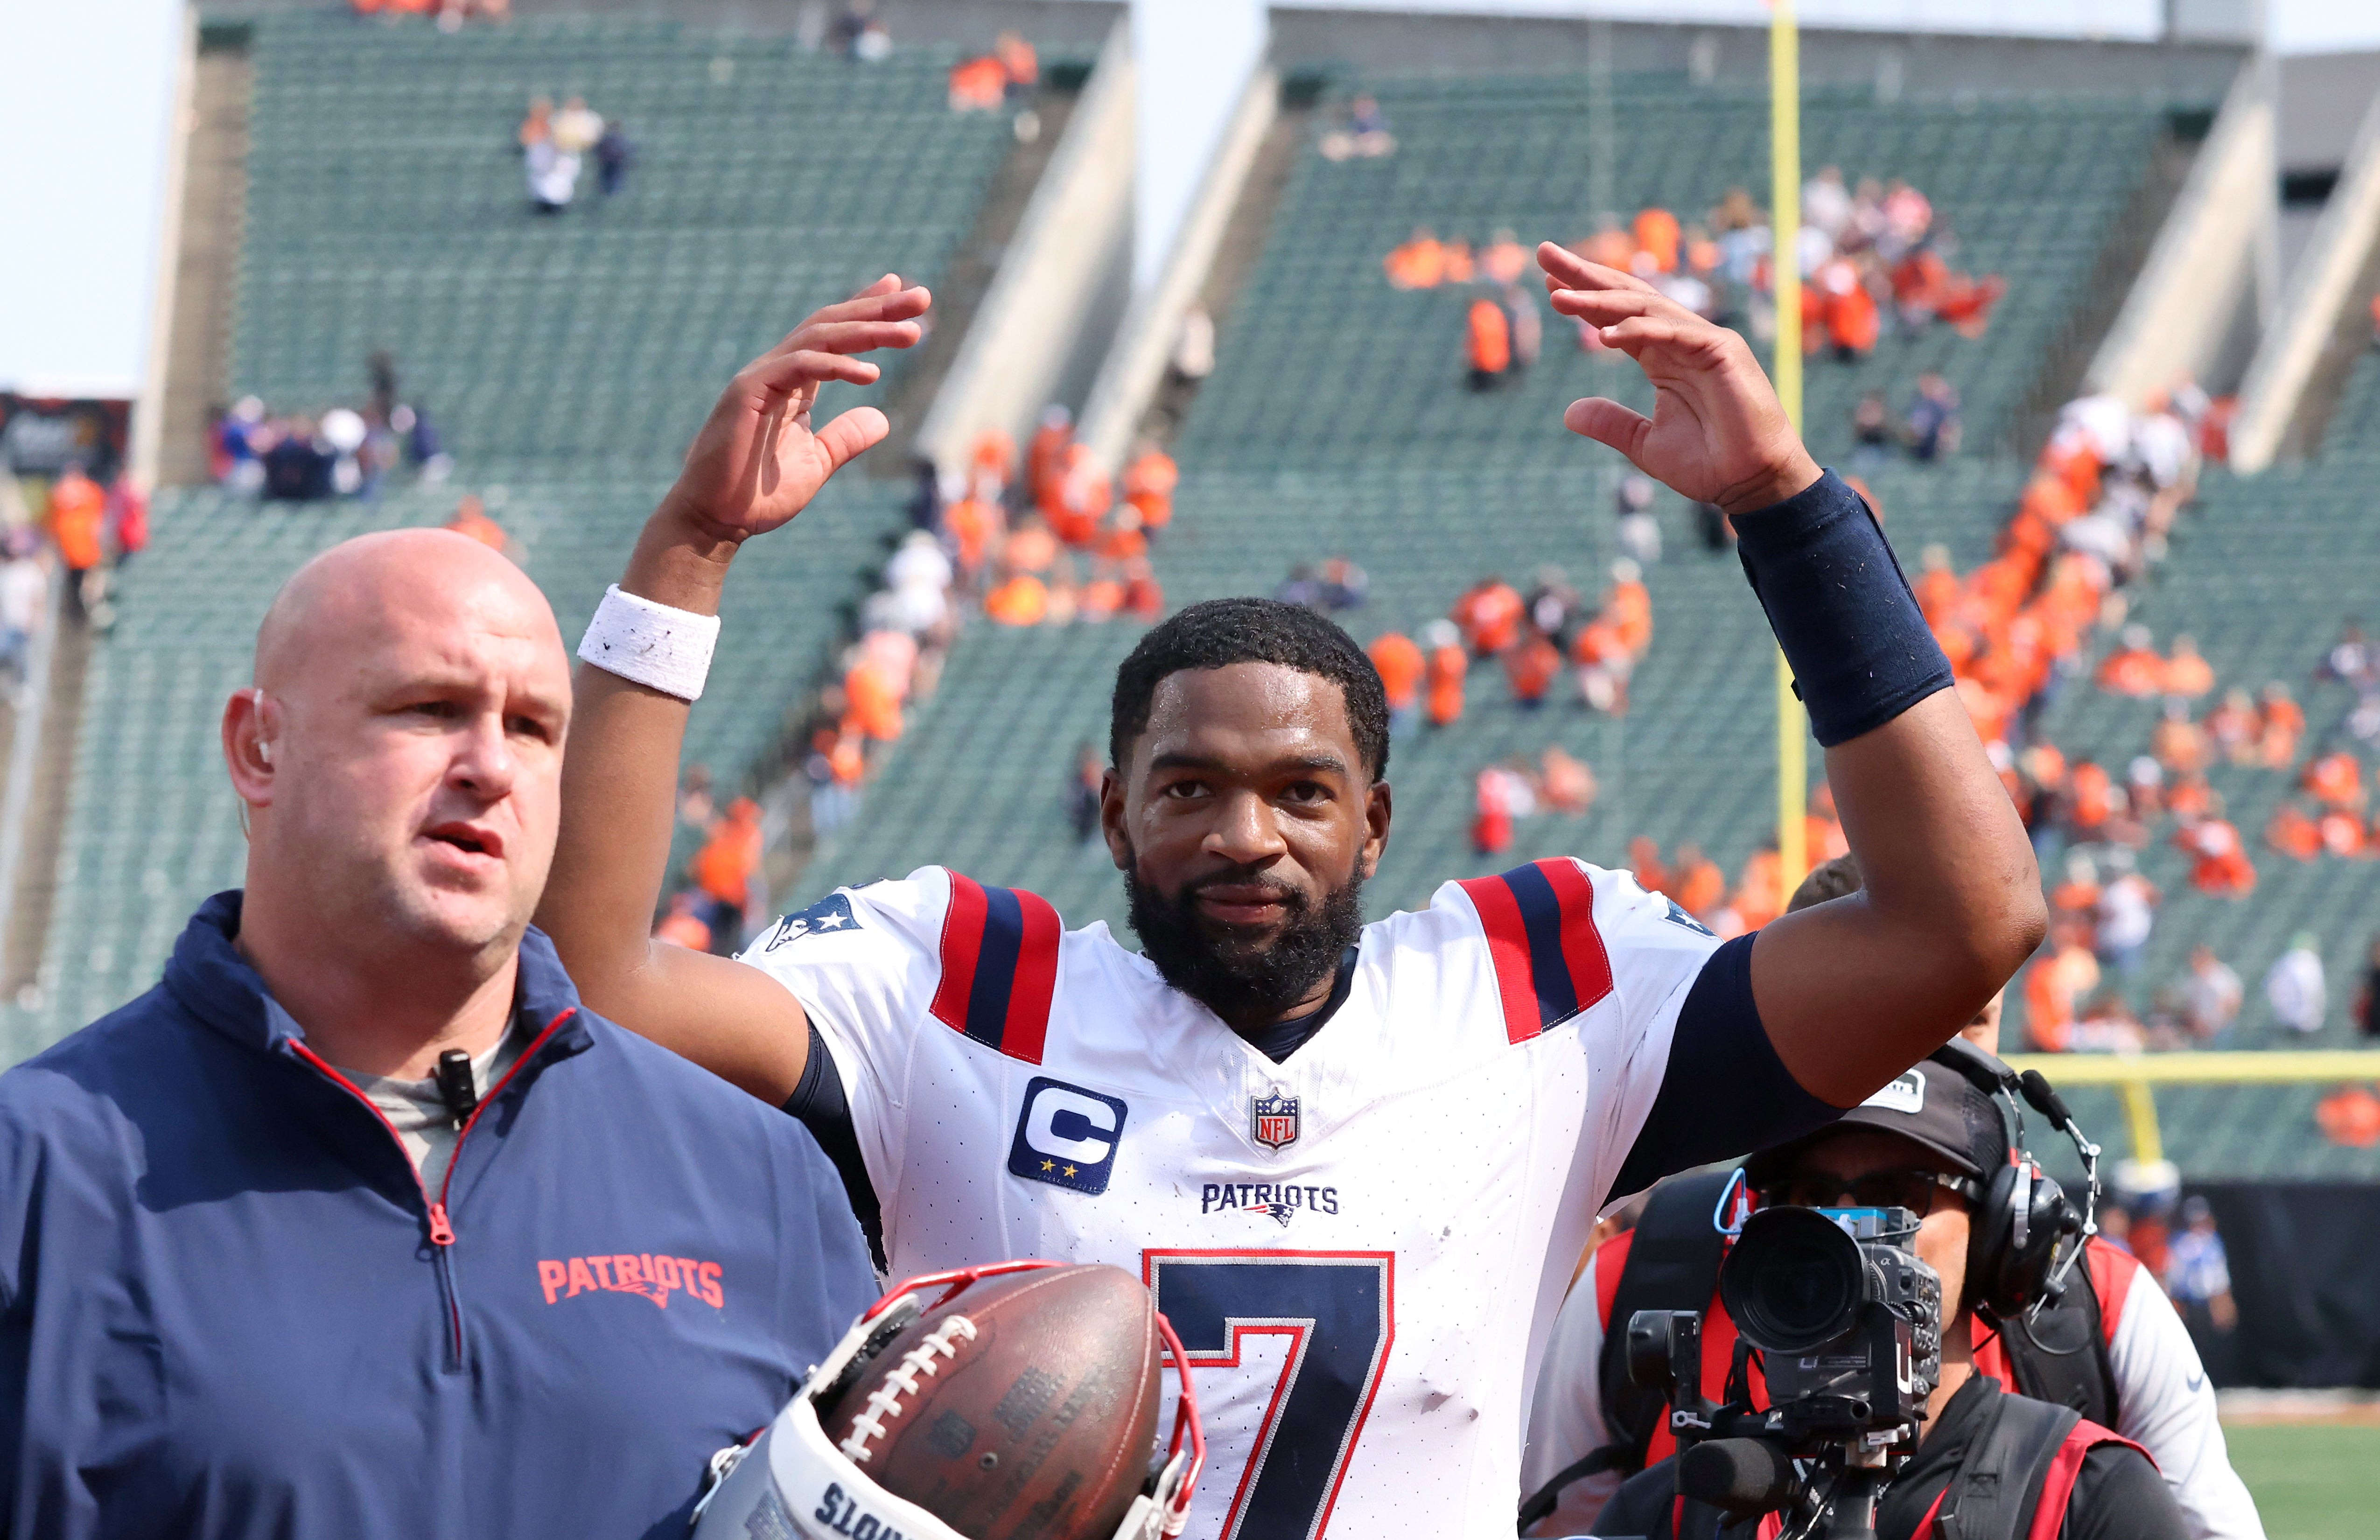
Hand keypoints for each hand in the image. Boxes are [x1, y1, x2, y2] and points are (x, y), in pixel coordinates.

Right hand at [660, 275, 930, 543]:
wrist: (715, 521)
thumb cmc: (757, 495)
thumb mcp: (817, 463)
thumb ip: (847, 438)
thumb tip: (882, 419)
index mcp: (793, 383)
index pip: (834, 336)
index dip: (867, 310)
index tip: (902, 291)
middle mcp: (777, 371)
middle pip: (832, 325)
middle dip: (878, 309)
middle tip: (923, 298)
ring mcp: (761, 377)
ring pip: (820, 337)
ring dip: (869, 331)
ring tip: (912, 333)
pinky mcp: (749, 391)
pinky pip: (800, 366)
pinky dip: (836, 366)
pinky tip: (872, 374)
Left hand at [1538, 242, 1819, 516]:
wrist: (1753, 483)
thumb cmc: (1709, 464)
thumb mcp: (1645, 444)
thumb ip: (1610, 424)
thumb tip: (1568, 413)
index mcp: (1662, 356)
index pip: (1616, 316)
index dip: (1583, 296)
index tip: (1547, 282)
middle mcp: (1680, 339)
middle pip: (1627, 297)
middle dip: (1585, 275)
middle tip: (1543, 253)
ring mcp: (1702, 341)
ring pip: (1645, 308)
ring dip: (1600, 299)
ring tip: (1558, 297)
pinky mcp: (1721, 351)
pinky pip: (1673, 332)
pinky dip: (1639, 331)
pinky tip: (1603, 336)